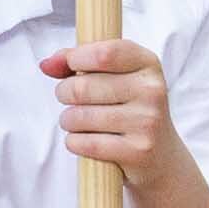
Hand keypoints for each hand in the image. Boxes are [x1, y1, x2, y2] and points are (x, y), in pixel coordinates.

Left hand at [43, 31, 175, 187]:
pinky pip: (83, 143)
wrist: (161, 155)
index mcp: (147, 64)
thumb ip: (76, 60)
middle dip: (64, 94)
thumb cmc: (126, 107)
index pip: (103, 53)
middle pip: (81, 87)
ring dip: (69, 121)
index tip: (71, 67)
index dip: (76, 58)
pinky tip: (88, 140)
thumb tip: (47, 64)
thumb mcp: (113, 75)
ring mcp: (147, 121)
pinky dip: (75, 142)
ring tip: (82, 123)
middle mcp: (151, 90)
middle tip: (74, 101)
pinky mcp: (138, 150)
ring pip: (78, 117)